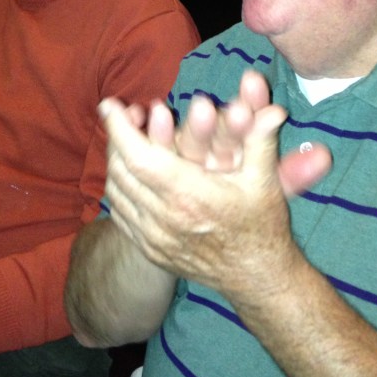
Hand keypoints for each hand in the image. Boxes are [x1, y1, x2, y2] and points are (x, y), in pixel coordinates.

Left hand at [100, 71, 328, 299]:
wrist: (258, 279)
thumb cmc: (262, 223)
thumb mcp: (264, 179)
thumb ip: (258, 136)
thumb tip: (265, 97)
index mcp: (189, 196)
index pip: (137, 156)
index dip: (119, 127)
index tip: (110, 104)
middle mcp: (165, 219)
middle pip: (120, 169)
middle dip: (116, 136)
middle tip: (122, 115)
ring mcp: (153, 238)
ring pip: (115, 190)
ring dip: (115, 159)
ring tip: (124, 137)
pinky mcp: (150, 250)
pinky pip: (120, 212)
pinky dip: (119, 186)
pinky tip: (129, 170)